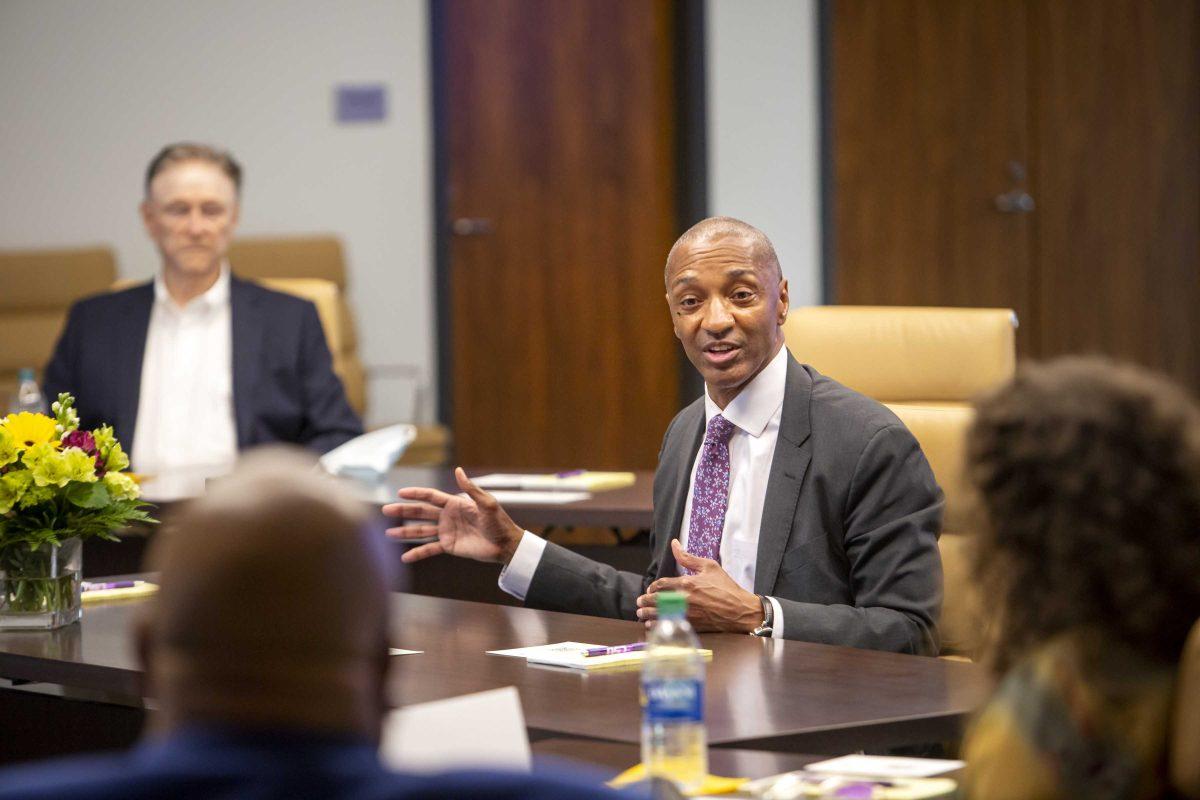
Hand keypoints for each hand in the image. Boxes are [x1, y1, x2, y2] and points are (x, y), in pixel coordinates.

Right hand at [382, 467, 523, 564]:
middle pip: (421, 512)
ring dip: (405, 532)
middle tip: (385, 510)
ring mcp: (447, 532)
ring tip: (388, 533)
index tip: (400, 493)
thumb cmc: (499, 522)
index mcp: (455, 503)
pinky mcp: (449, 546)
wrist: (506, 544)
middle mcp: (447, 516)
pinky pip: (430, 550)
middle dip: (403, 511)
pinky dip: (417, 553)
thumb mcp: (487, 503)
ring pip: (421, 531)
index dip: (416, 494)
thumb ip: (471, 489)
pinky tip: (404, 558)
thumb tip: (458, 470)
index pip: (431, 496)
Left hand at [635, 540, 762, 632]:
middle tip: (639, 602)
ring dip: (647, 614)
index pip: (661, 584)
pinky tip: (652, 624)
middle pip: (656, 600)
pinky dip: (657, 625)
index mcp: (687, 583)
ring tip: (641, 613)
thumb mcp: (709, 566)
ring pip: (659, 614)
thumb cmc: (727, 588)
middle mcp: (684, 599)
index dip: (652, 587)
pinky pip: (668, 626)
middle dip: (645, 601)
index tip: (650, 589)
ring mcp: (687, 614)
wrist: (740, 610)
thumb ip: (688, 557)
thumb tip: (675, 544)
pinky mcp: (691, 626)